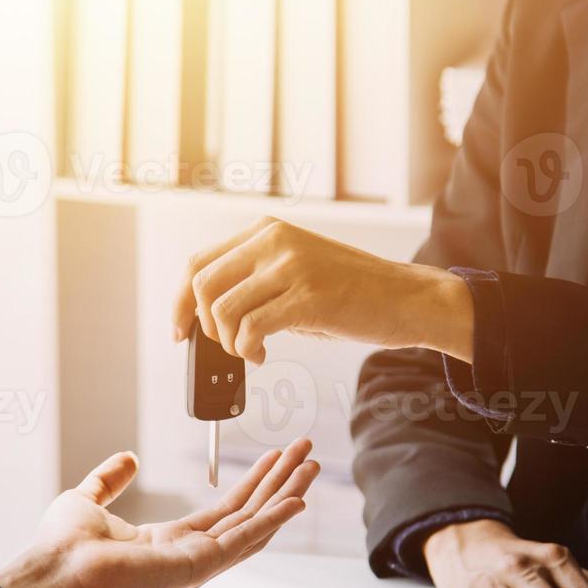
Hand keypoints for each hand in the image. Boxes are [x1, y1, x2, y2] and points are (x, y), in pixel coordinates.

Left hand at [0, 439, 319, 587]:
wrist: (51, 575)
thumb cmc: (61, 550)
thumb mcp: (87, 499)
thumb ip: (110, 479)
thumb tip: (129, 458)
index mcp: (169, 543)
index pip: (225, 511)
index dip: (253, 483)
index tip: (274, 457)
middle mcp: (191, 555)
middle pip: (249, 513)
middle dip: (280, 482)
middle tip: (306, 454)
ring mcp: (198, 563)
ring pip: (254, 522)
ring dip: (285, 493)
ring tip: (309, 466)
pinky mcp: (199, 566)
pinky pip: (244, 539)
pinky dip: (273, 519)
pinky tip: (297, 500)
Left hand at [171, 216, 473, 364]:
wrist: (408, 298)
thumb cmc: (356, 293)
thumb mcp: (300, 271)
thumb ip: (259, 281)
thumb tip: (213, 316)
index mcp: (268, 231)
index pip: (199, 262)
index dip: (179, 301)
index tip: (179, 331)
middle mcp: (274, 242)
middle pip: (201, 285)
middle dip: (202, 326)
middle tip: (226, 346)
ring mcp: (291, 268)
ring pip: (222, 310)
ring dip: (229, 343)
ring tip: (252, 351)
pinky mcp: (307, 298)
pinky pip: (250, 329)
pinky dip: (248, 350)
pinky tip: (263, 355)